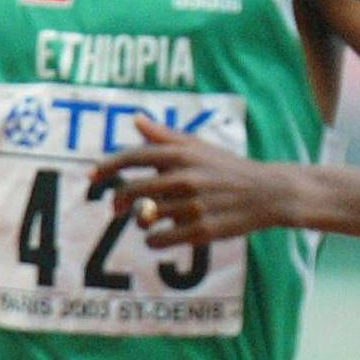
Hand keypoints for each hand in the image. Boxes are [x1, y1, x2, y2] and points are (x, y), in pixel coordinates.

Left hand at [91, 118, 292, 247]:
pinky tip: (161, 236)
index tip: (90, 177)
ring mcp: (193, 206)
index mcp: (183, 155)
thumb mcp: (200, 147)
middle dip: (119, 201)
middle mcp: (185, 178)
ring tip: (153, 218)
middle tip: (117, 208)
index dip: (107, 167)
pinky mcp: (201, 231)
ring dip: (142, 220)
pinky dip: (154, 240)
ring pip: (145, 218)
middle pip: (131, 191)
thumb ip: (165, 136)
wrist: (269, 193)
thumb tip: (136, 119)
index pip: (133, 157)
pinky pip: (158, 240)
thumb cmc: (229, 169)